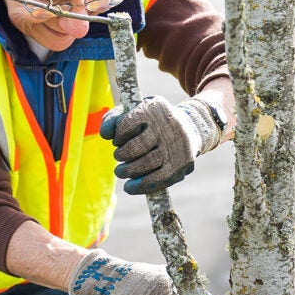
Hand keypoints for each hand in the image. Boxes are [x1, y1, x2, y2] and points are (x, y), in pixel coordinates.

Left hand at [100, 96, 220, 194]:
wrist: (189, 128)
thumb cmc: (152, 121)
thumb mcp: (133, 111)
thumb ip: (113, 119)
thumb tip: (105, 134)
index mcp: (154, 108)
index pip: (127, 124)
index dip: (118, 135)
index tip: (117, 139)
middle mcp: (168, 126)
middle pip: (136, 147)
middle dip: (121, 154)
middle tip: (118, 156)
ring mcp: (177, 146)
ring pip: (146, 164)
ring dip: (128, 171)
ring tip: (121, 171)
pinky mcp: (181, 165)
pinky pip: (158, 179)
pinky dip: (140, 186)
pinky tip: (130, 187)